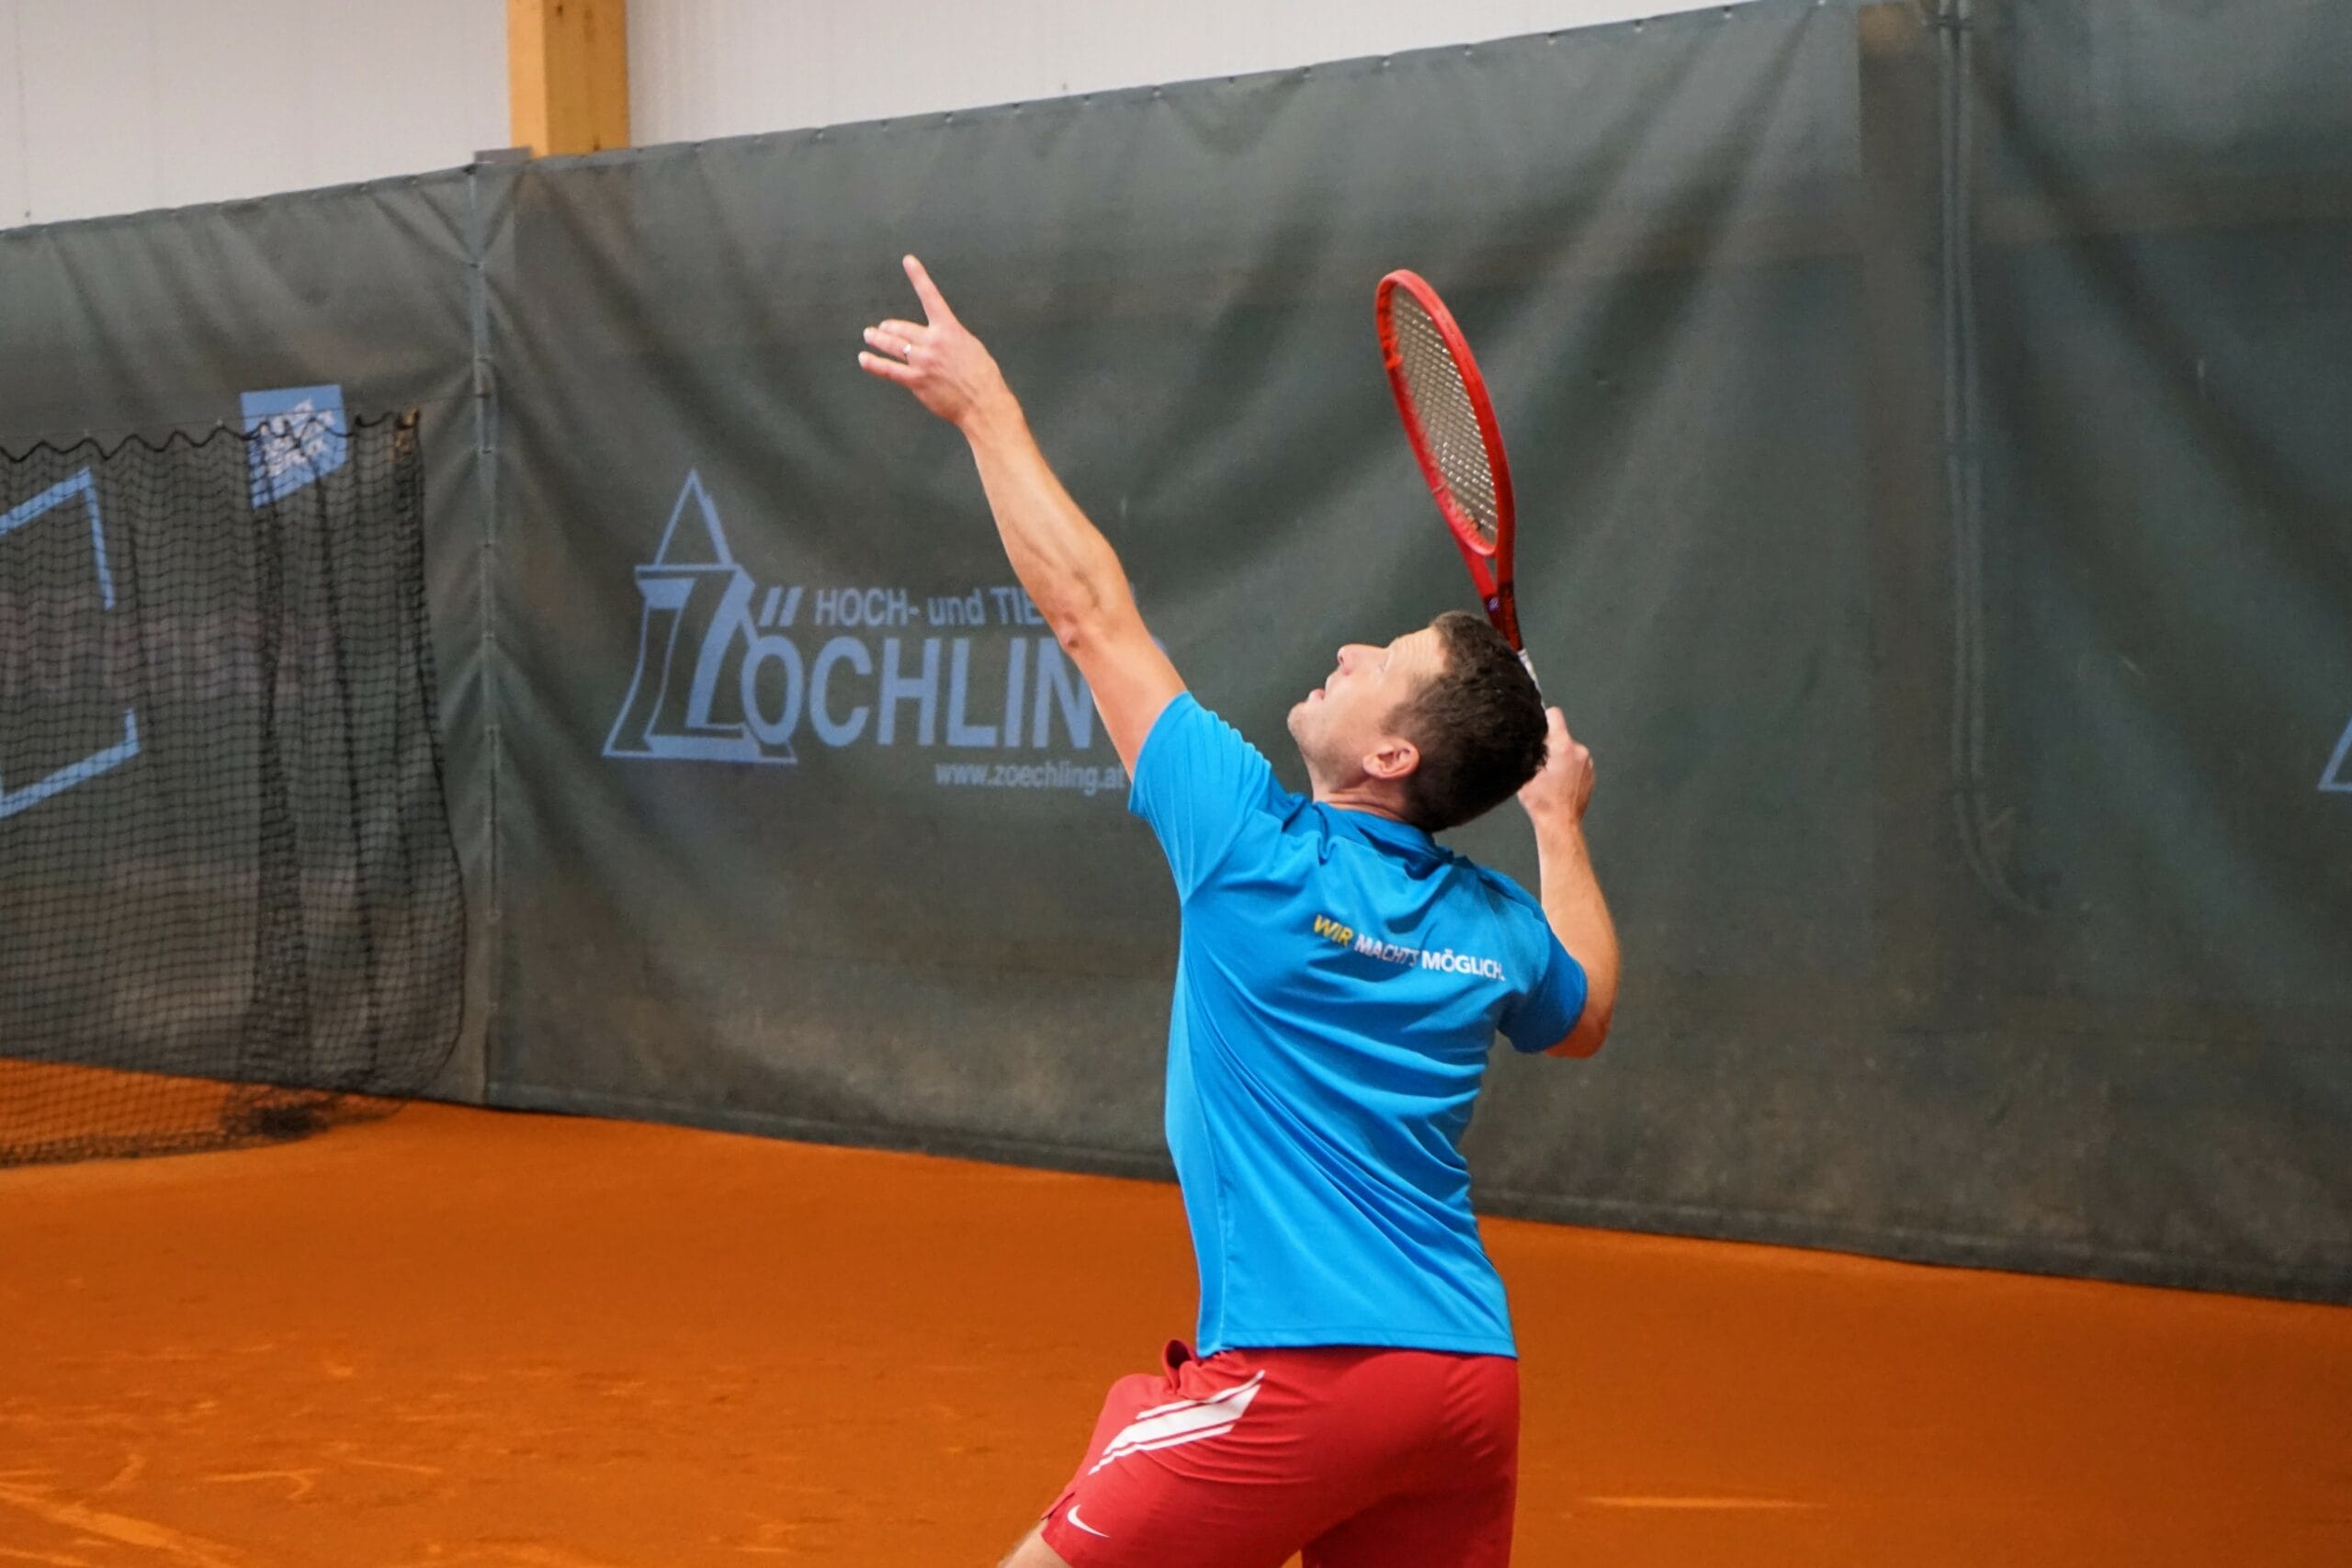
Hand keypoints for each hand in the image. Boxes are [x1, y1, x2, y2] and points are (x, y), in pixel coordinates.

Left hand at [858, 255, 1010, 431]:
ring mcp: (923, 361)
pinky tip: (864, 358)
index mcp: (949, 330)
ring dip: (878, 339)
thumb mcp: (971, 347)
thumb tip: (939, 339)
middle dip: (890, 328)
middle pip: (903, 329)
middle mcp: (933, 342)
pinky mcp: (916, 381)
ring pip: (893, 346)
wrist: (984, 402)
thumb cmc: (983, 378)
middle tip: (881, 328)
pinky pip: (889, 370)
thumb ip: (951, 339)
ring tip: (869, 335)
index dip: (918, 277)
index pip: (931, 297)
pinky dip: (874, 363)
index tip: (908, 260)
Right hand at [1518, 707, 1594, 825]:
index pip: (1555, 715)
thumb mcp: (1524, 771)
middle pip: (1561, 735)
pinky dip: (1569, 769)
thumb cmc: (1542, 802)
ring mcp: (1588, 763)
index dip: (1543, 719)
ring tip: (1549, 777)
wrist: (1560, 823)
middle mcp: (1579, 751)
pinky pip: (1577, 763)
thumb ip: (1527, 749)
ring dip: (1560, 758)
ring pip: (1569, 750)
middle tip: (1540, 762)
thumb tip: (1525, 737)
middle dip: (1550, 744)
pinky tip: (1559, 783)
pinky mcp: (1591, 774)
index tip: (1538, 727)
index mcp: (1562, 746)